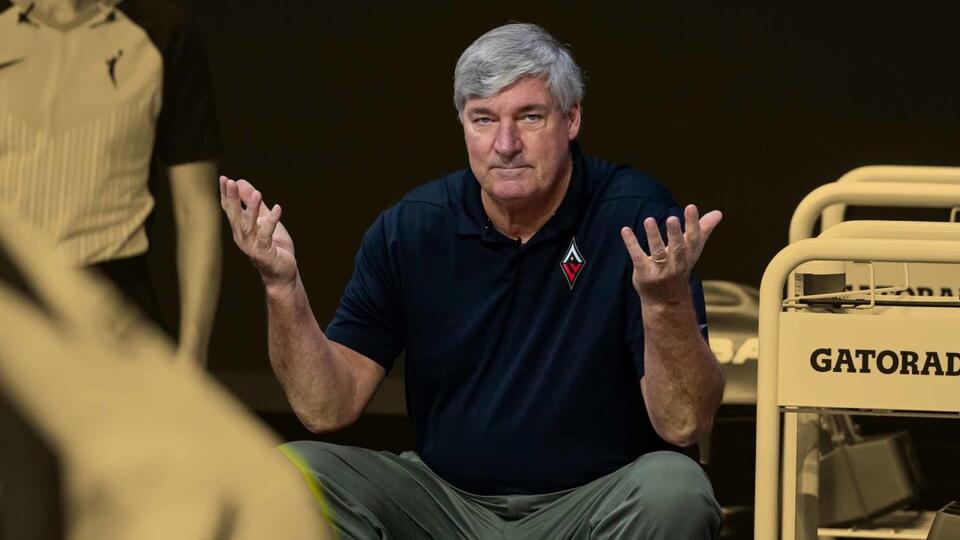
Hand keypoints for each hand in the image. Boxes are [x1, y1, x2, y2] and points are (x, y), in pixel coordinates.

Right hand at [219, 176, 297, 291]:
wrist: (282, 273)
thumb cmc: (274, 246)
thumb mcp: (264, 220)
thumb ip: (254, 203)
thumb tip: (241, 182)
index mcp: (240, 229)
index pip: (230, 209)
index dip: (226, 195)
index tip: (223, 179)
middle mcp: (242, 237)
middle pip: (235, 216)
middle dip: (233, 199)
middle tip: (231, 182)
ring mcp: (252, 246)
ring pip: (248, 225)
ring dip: (252, 209)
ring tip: (257, 193)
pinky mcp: (264, 252)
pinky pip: (267, 235)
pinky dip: (271, 221)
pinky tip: (277, 208)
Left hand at [620, 204, 721, 303]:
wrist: (666, 300)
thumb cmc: (679, 268)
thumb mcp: (692, 251)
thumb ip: (703, 230)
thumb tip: (718, 212)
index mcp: (688, 255)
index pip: (693, 239)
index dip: (693, 223)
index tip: (691, 206)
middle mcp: (676, 263)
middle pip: (677, 248)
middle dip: (675, 234)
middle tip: (672, 218)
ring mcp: (660, 270)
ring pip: (658, 252)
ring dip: (654, 236)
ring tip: (648, 220)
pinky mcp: (644, 272)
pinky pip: (637, 257)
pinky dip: (631, 243)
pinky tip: (625, 229)